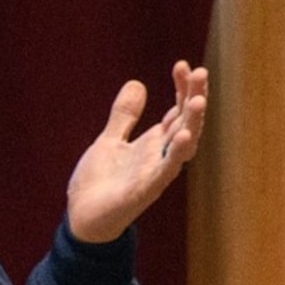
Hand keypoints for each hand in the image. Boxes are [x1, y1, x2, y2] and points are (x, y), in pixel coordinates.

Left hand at [64, 60, 208, 243]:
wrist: (82, 219)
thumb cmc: (99, 184)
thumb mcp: (109, 141)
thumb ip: (124, 116)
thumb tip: (137, 83)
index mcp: (153, 143)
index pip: (177, 111)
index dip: (182, 88)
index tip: (182, 65)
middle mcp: (160, 156)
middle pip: (186, 123)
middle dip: (195, 98)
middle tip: (201, 72)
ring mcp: (155, 174)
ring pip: (183, 146)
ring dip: (192, 124)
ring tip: (198, 100)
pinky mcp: (144, 191)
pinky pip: (165, 172)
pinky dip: (175, 155)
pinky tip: (183, 138)